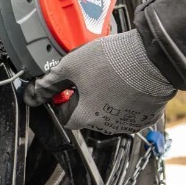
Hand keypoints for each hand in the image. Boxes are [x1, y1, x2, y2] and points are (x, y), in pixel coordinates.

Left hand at [23, 30, 174, 134]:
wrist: (153, 58)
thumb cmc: (113, 61)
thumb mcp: (72, 65)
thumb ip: (50, 82)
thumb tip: (32, 93)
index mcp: (84, 117)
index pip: (64, 116)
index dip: (63, 99)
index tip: (68, 85)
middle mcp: (105, 126)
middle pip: (87, 115)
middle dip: (86, 97)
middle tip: (92, 74)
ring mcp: (127, 123)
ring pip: (109, 113)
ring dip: (107, 99)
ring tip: (112, 74)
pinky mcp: (146, 117)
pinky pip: (130, 111)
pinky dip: (127, 99)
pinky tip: (128, 81)